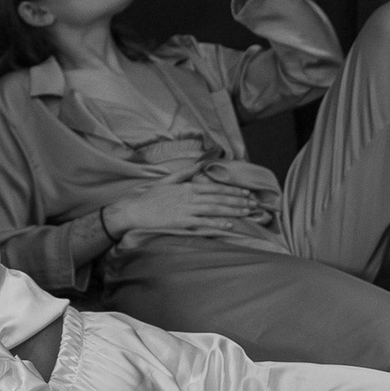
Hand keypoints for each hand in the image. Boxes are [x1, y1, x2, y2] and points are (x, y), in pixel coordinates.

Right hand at [105, 175, 269, 237]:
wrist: (135, 210)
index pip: (216, 187)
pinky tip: (229, 225)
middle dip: (239, 201)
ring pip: (215, 209)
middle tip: (254, 204)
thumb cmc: (151, 197)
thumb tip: (199, 165)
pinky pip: (203, 223)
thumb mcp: (168, 180)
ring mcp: (187, 210)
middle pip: (220, 198)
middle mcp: (190, 196)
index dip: (233, 190)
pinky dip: (217, 224)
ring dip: (233, 211)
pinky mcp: (182, 222)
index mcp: (189, 186)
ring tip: (248, 212)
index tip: (246, 193)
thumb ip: (185, 173)